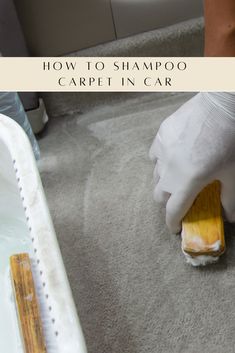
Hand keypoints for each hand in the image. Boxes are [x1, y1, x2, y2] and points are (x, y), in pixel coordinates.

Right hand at [149, 92, 234, 232]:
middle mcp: (169, 170)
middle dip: (166, 202)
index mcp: (187, 182)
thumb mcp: (233, 173)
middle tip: (179, 198)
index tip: (174, 228)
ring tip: (177, 175)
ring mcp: (162, 151)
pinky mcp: (161, 135)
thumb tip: (229, 218)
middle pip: (158, 195)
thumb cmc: (229, 141)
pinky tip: (172, 154)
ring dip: (164, 181)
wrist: (220, 106)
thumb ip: (230, 199)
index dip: (172, 223)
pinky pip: (155, 154)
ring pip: (155, 175)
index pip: (173, 210)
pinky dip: (161, 160)